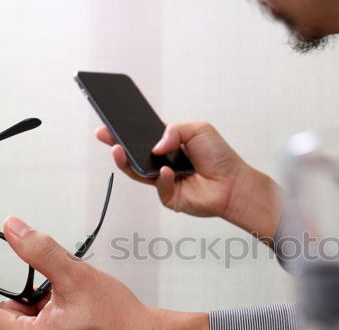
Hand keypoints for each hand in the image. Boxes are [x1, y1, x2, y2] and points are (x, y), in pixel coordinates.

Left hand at [0, 216, 210, 329]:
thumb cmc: (120, 318)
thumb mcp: (77, 276)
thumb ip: (39, 250)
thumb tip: (12, 229)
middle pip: (5, 324)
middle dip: (24, 301)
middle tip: (55, 290)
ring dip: (36, 314)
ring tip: (70, 307)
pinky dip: (46, 328)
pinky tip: (73, 321)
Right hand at [96, 122, 282, 241]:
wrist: (234, 182)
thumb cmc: (219, 156)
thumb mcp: (198, 129)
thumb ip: (174, 130)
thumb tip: (155, 146)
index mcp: (167, 145)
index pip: (140, 137)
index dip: (124, 131)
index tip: (108, 123)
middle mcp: (162, 163)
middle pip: (133, 155)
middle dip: (116, 144)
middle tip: (105, 135)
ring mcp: (163, 181)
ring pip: (138, 172)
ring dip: (126, 161)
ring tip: (119, 149)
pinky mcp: (169, 197)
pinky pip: (159, 186)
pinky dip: (163, 178)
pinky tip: (167, 171)